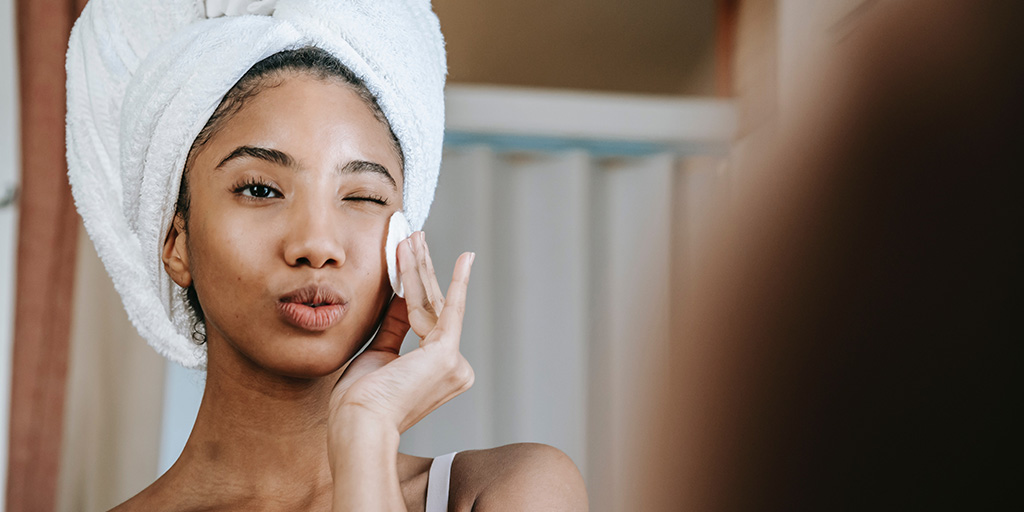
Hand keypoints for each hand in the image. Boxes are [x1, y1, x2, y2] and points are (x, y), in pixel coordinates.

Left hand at [328, 231, 475, 434]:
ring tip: (413, 236)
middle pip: (434, 307)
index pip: (426, 320)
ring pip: (434, 303)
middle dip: (421, 270)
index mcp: (437, 373)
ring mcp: (455, 364)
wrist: (358, 422)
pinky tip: (465, 259)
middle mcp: (455, 369)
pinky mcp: (447, 354)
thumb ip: (395, 325)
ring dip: (420, 267)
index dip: (416, 288)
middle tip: (414, 238)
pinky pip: (449, 308)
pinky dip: (456, 281)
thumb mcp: (378, 354)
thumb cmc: (360, 400)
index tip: (411, 262)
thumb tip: (404, 295)